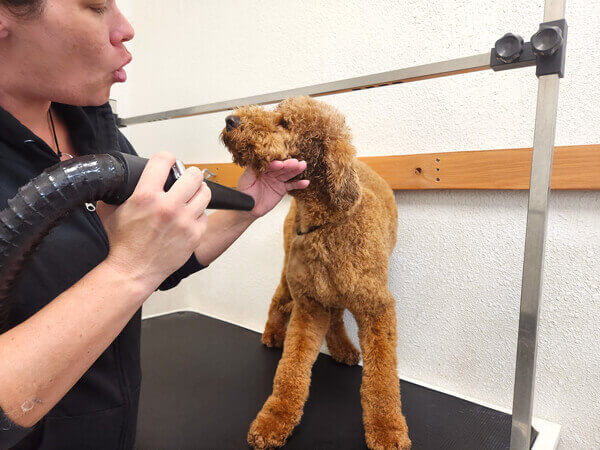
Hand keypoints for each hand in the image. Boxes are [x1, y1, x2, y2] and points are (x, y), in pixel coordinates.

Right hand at [98, 152, 211, 289]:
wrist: (133, 271)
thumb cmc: (122, 245)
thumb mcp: (109, 212)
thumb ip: (115, 193)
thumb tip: (119, 180)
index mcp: (146, 196)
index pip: (164, 160)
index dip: (167, 158)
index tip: (168, 161)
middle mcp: (168, 207)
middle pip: (193, 175)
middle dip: (190, 173)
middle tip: (187, 177)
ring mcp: (184, 221)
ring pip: (205, 193)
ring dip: (199, 191)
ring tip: (193, 193)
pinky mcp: (194, 235)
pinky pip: (205, 215)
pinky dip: (199, 214)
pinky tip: (190, 216)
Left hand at [236, 159, 308, 217]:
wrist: (248, 209)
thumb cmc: (244, 194)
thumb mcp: (245, 181)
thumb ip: (251, 170)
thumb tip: (258, 161)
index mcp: (261, 168)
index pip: (270, 164)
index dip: (275, 164)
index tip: (280, 164)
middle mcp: (270, 172)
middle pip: (281, 167)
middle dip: (289, 164)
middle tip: (296, 162)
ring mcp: (277, 180)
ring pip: (288, 174)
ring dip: (296, 170)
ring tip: (303, 166)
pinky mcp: (282, 189)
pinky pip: (291, 186)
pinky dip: (299, 184)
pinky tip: (306, 182)